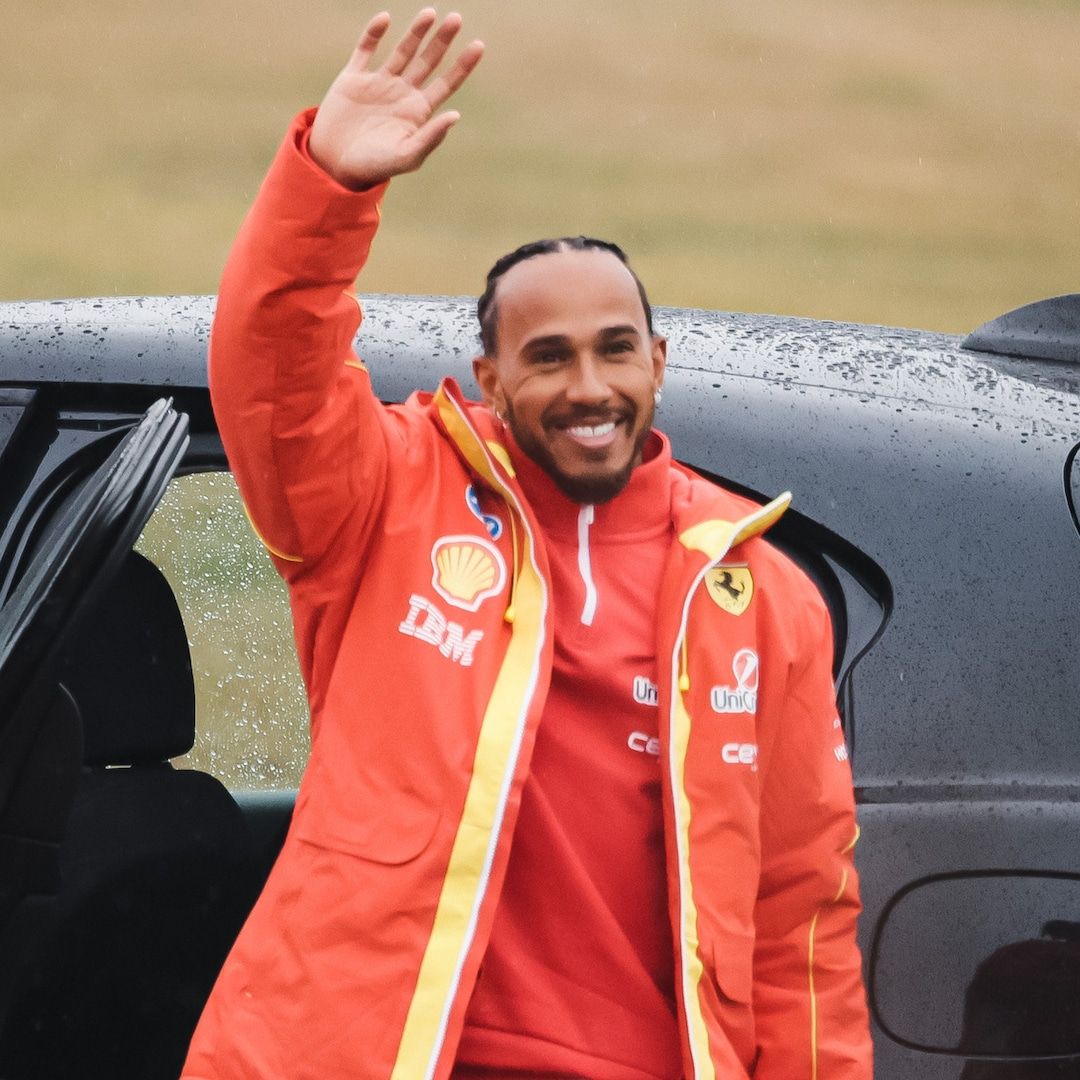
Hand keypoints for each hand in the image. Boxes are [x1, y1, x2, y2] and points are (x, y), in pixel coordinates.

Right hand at [309, 8, 483, 190]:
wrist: (335, 165)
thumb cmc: (375, 167)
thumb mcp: (406, 156)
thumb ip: (431, 137)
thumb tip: (455, 115)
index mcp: (417, 112)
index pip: (446, 84)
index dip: (462, 66)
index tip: (479, 45)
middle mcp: (402, 93)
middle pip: (428, 61)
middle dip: (442, 40)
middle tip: (457, 18)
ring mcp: (378, 83)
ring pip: (402, 51)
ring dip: (416, 32)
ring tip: (430, 13)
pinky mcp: (353, 78)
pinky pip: (365, 49)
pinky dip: (373, 33)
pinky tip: (385, 19)